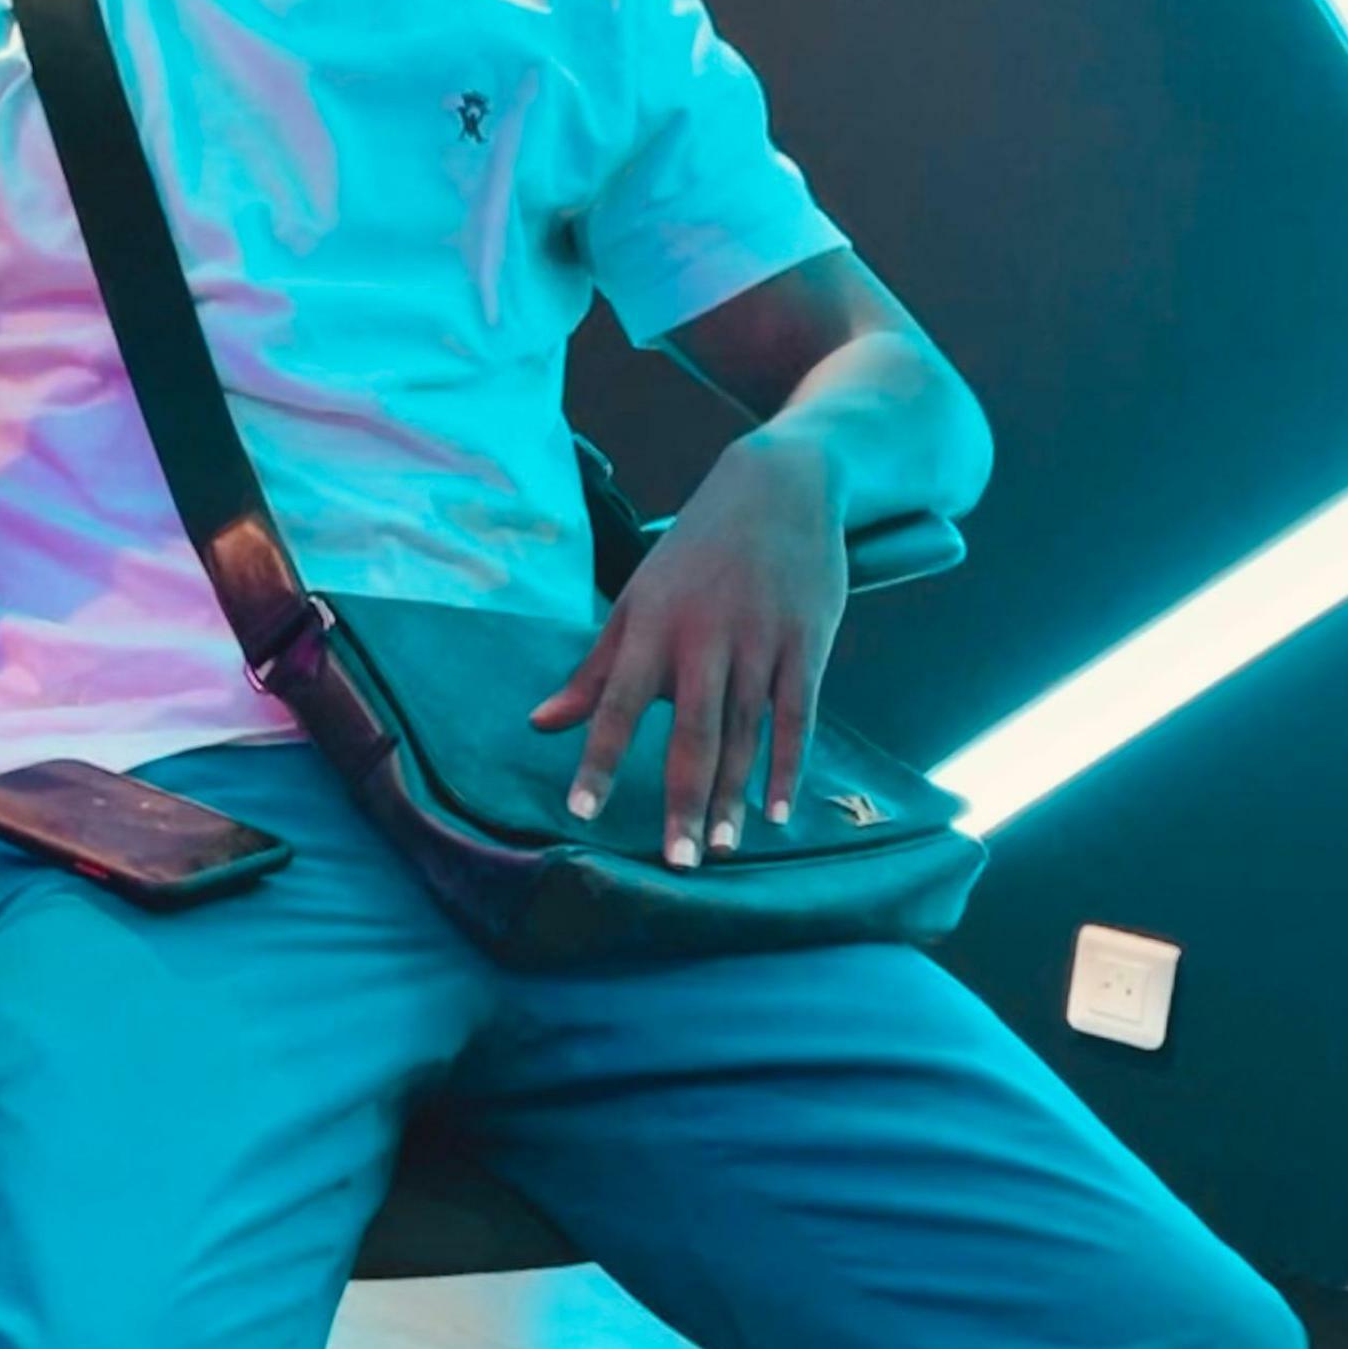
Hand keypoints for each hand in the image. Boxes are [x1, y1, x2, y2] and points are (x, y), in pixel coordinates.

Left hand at [527, 430, 849, 864]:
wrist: (780, 485)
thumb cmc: (695, 551)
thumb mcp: (638, 600)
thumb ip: (594, 670)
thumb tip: (540, 724)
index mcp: (653, 624)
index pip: (618, 701)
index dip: (600, 758)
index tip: (580, 809)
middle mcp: (706, 636)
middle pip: (692, 731)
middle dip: (684, 800)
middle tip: (675, 862)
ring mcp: (761, 640)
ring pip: (745, 733)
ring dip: (732, 796)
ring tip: (717, 850)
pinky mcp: (807, 644)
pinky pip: (797, 717)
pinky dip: (787, 767)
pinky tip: (774, 811)